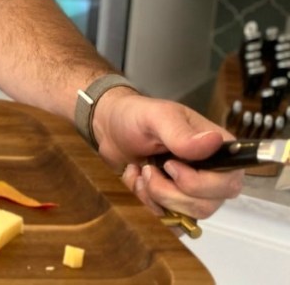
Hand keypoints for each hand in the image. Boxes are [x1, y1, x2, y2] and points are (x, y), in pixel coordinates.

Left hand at [94, 90, 243, 220]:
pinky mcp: (177, 205)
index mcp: (219, 150)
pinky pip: (172, 223)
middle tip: (148, 168)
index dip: (199, 183)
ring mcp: (196, 193)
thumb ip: (181, 133)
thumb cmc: (137, 118)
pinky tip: (138, 184)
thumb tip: (214, 141)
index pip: (229, 182)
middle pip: (207, 205)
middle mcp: (214, 175)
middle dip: (168, 192)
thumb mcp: (157, 117)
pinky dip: (148, 206)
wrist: (111, 131)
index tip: (169, 165)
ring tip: (141, 173)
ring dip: (155, 197)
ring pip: (187, 216)